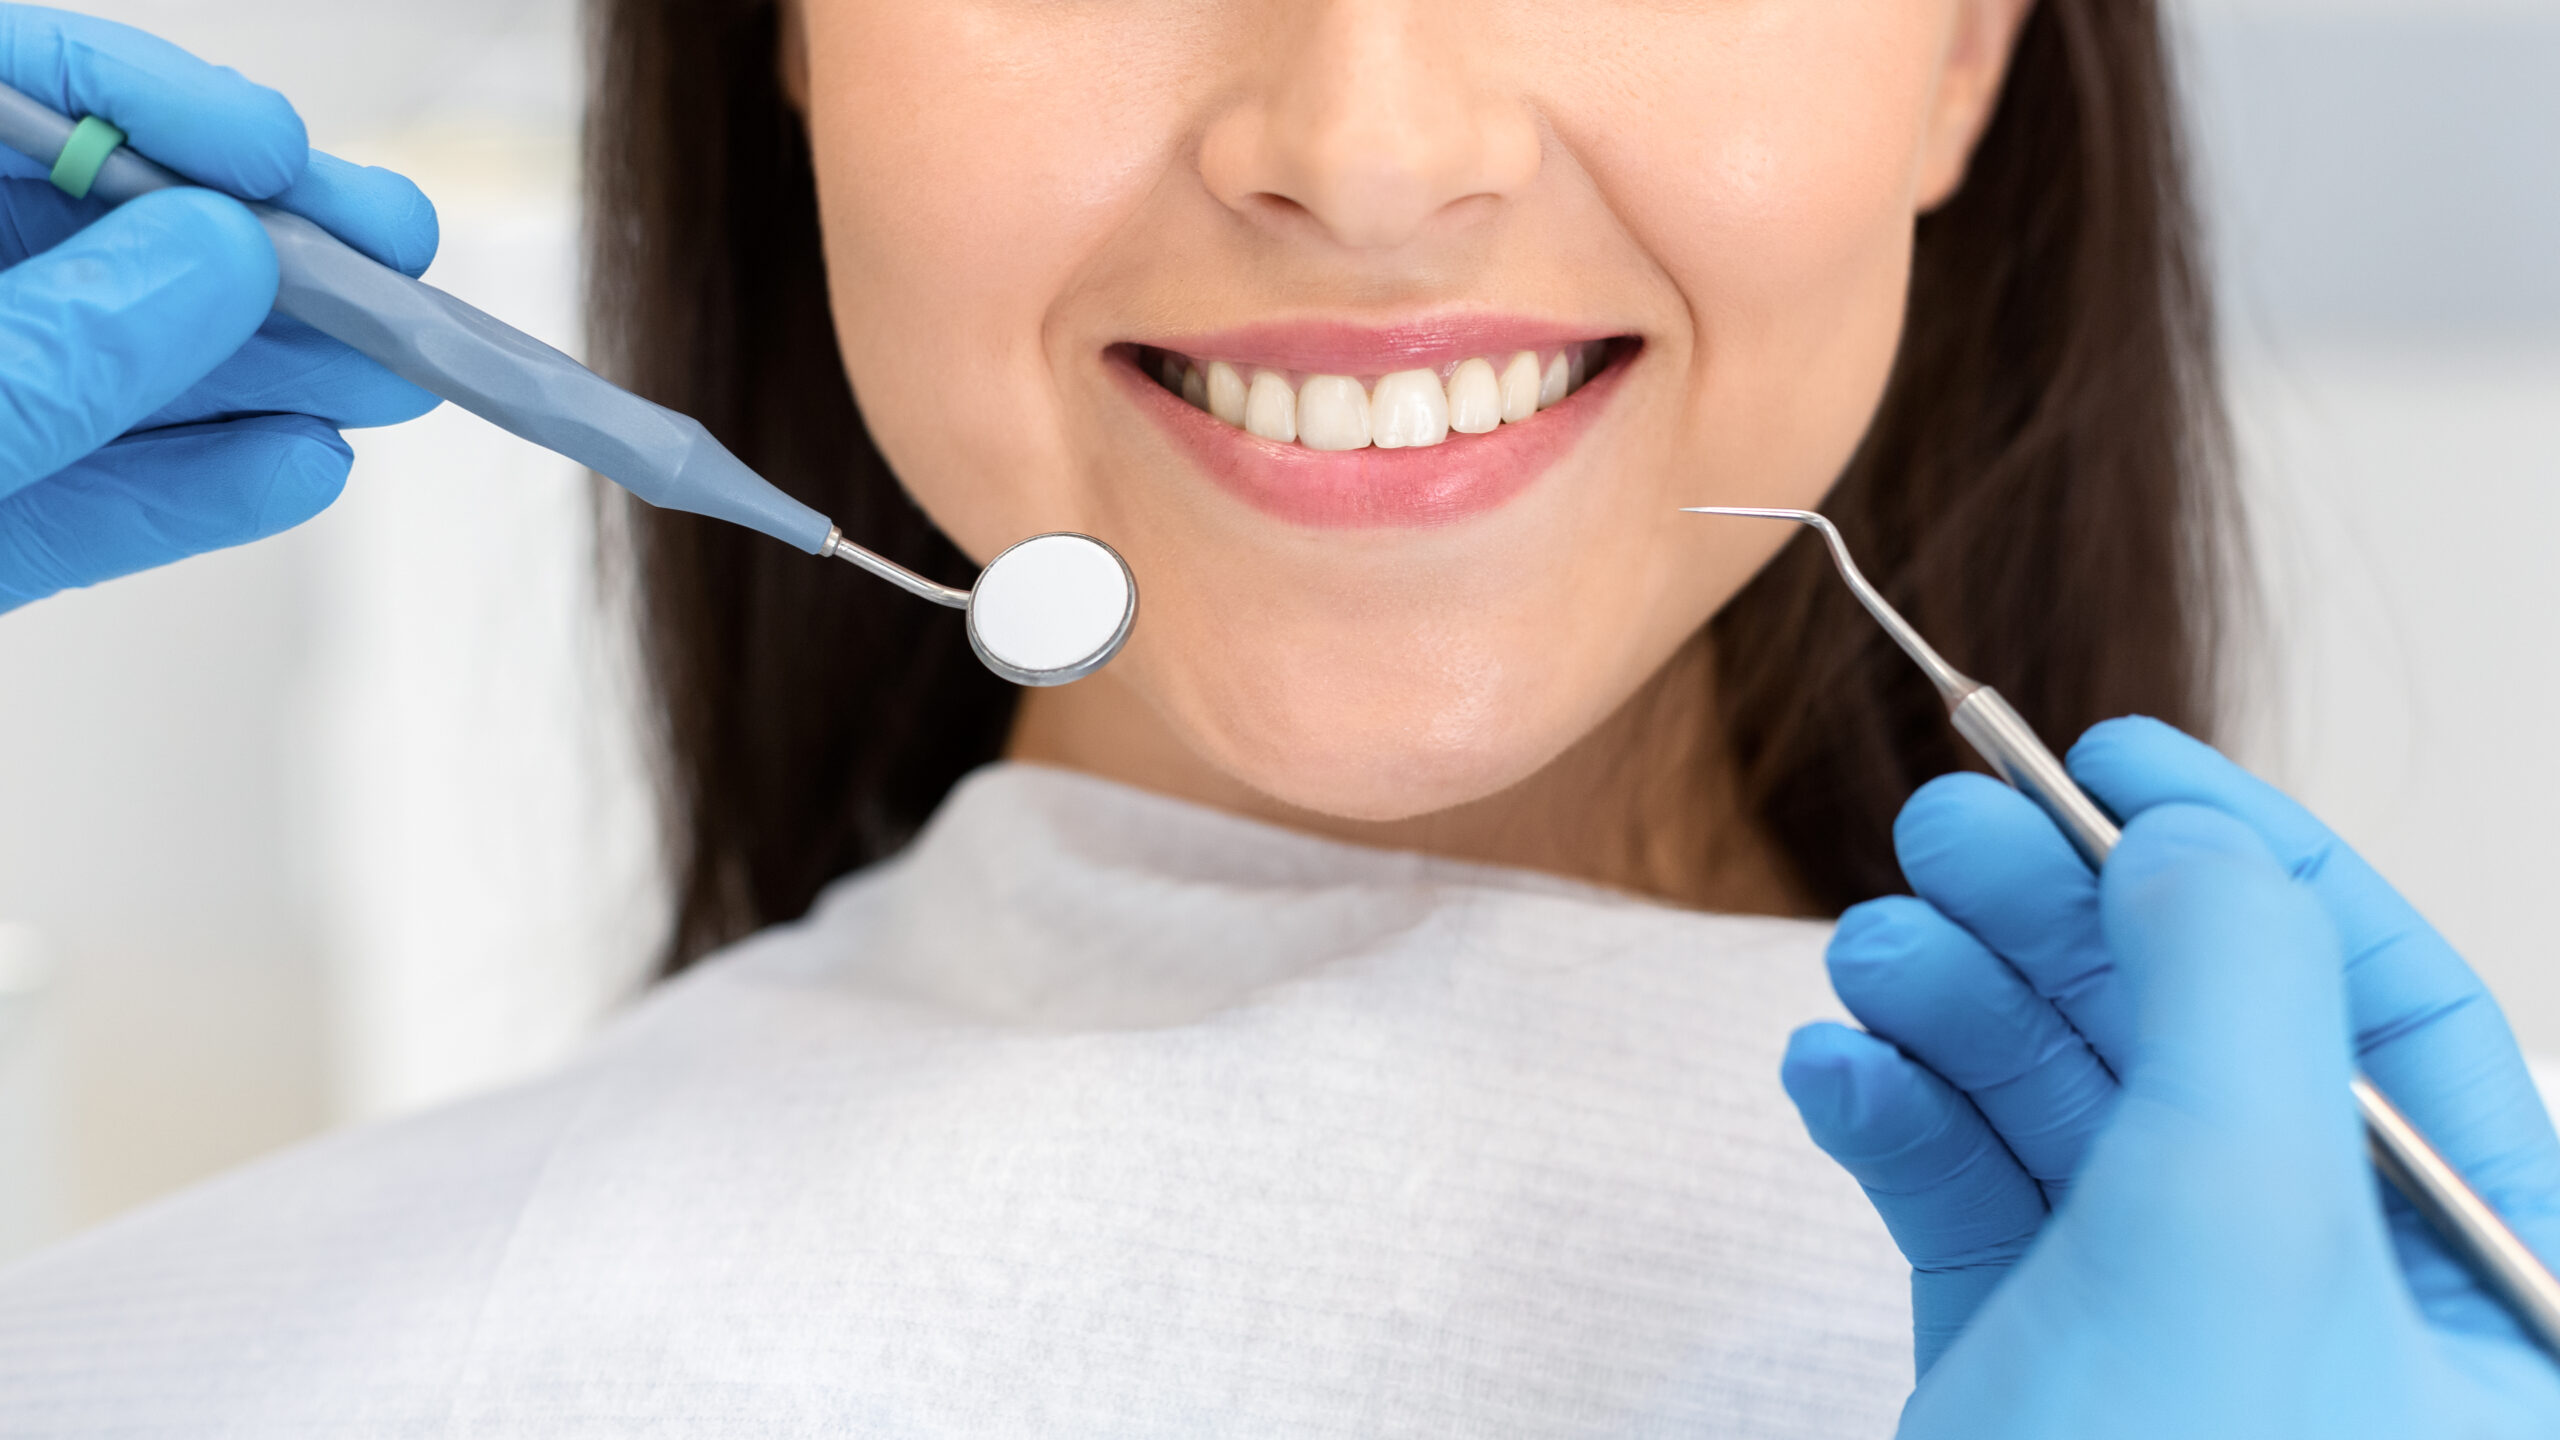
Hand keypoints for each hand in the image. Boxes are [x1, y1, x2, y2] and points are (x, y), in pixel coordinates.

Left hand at [0, 4, 439, 610]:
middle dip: (256, 255)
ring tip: (392, 380)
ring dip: (265, 378)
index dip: (157, 105)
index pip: (11, 91)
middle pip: (91, 237)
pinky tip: (300, 468)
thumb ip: (55, 345)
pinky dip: (197, 489)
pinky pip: (86, 498)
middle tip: (390, 262)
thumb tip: (220, 254)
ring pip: (110, 373)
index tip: (277, 157)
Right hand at [1782, 716, 2559, 1434]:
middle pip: (2199, 1034)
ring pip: (2066, 1105)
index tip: (2108, 754)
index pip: (2393, 1009)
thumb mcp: (2241, 1221)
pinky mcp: (2034, 1351)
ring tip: (1867, 952)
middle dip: (2056, 920)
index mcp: (2489, 1284)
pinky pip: (1972, 1193)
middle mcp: (2340, 1294)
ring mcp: (2176, 1322)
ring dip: (1951, 1007)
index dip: (2250, 859)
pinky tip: (1835, 1073)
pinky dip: (1897, 1119)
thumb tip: (2184, 835)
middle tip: (1942, 825)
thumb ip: (2235, 988)